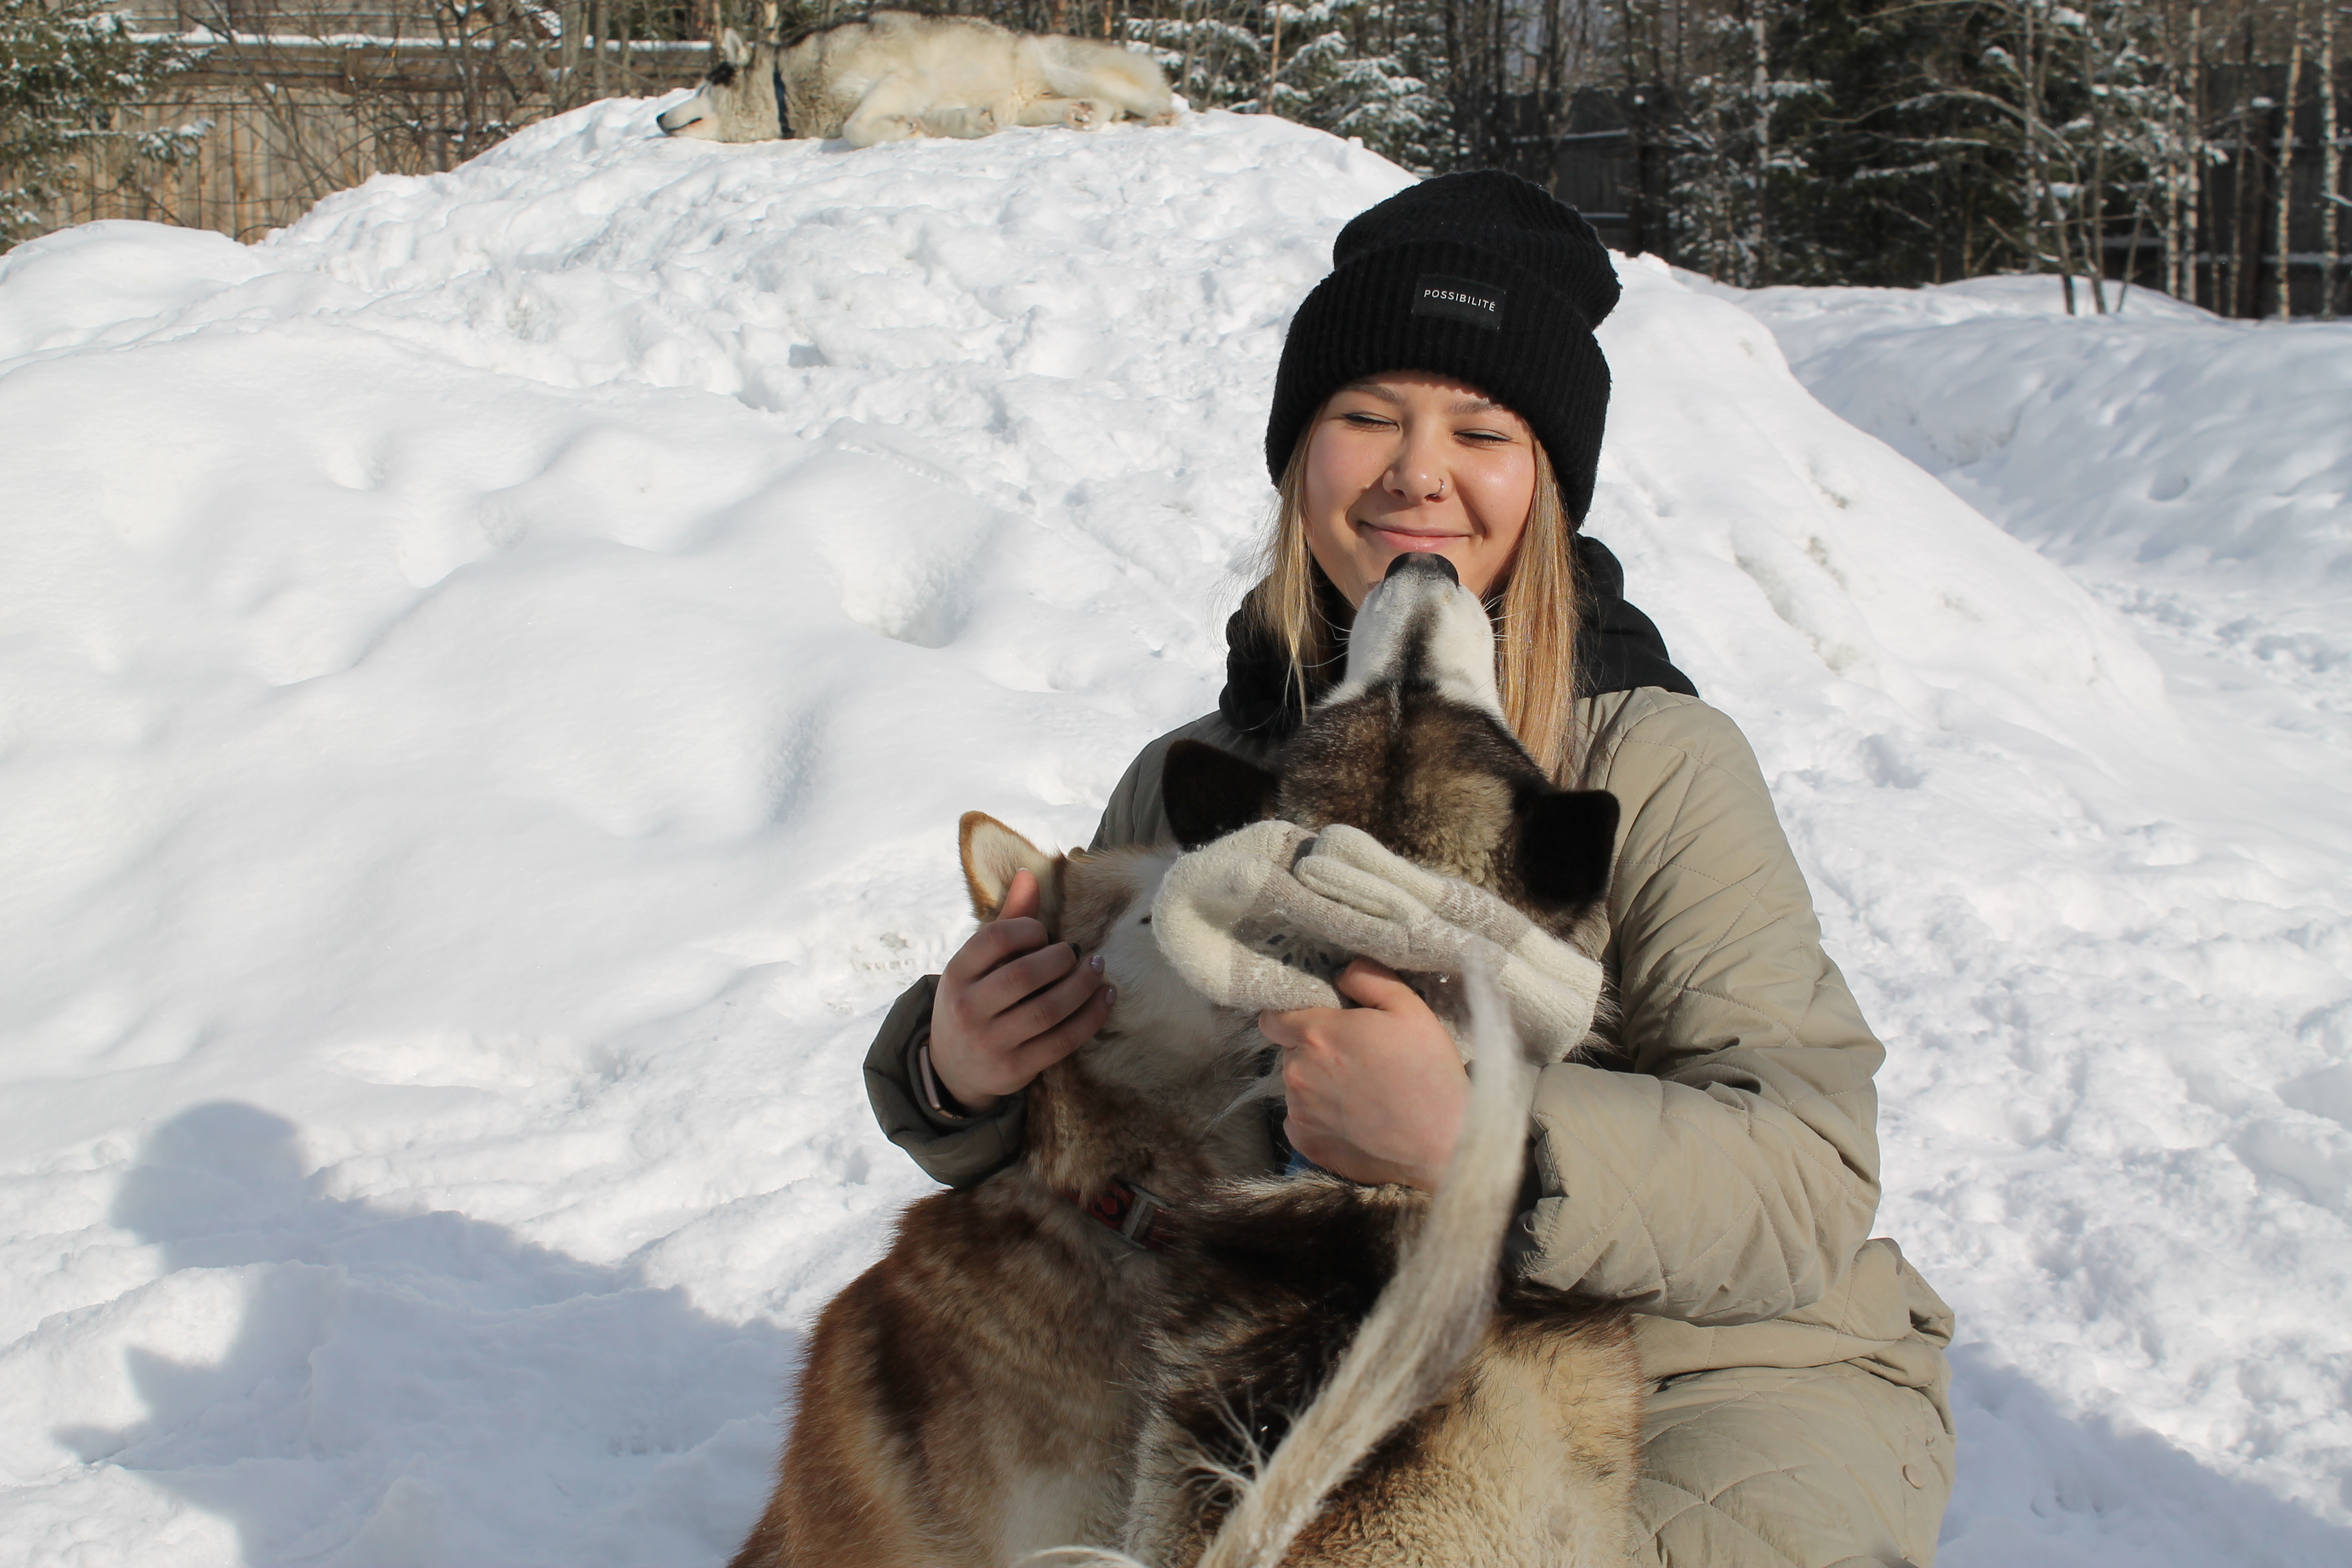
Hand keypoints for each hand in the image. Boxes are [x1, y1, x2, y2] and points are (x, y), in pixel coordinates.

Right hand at [928, 868, 1113, 1112]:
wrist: (953, 1068)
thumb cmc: (975, 1001)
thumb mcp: (978, 964)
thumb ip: (1007, 921)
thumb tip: (1029, 875)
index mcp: (956, 974)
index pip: (995, 939)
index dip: (1029, 929)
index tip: (1044, 934)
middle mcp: (968, 1009)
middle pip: (1025, 975)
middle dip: (1061, 959)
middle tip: (1078, 953)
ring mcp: (990, 1042)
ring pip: (1048, 1010)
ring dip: (1082, 986)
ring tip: (1098, 969)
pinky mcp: (1015, 1069)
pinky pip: (1062, 1041)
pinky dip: (1090, 1017)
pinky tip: (1105, 997)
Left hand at [1260, 959, 1467, 1190]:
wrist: (1443, 1143)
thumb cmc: (1429, 1071)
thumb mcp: (1409, 1009)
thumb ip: (1368, 979)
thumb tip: (1342, 972)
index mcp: (1316, 1034)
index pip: (1273, 1018)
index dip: (1293, 1017)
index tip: (1319, 1024)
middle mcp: (1297, 1072)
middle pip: (1291, 1053)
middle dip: (1315, 1052)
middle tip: (1357, 1061)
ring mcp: (1299, 1112)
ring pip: (1297, 1087)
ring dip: (1318, 1085)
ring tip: (1361, 1094)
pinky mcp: (1306, 1144)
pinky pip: (1301, 1121)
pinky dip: (1320, 1119)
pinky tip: (1355, 1120)